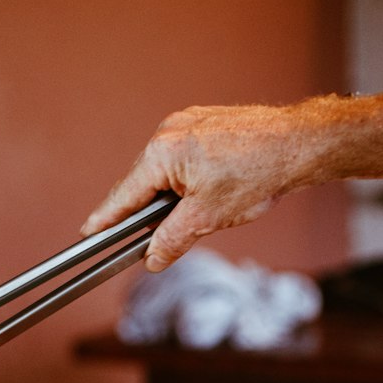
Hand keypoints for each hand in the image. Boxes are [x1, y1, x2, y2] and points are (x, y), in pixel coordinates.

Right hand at [82, 103, 323, 270]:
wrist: (296, 144)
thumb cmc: (256, 173)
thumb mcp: (207, 217)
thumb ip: (171, 239)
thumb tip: (152, 258)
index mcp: (162, 153)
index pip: (123, 195)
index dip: (105, 219)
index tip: (87, 234)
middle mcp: (168, 132)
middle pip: (141, 184)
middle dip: (144, 214)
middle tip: (144, 242)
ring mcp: (186, 124)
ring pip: (163, 174)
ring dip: (169, 200)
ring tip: (195, 216)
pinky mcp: (203, 125)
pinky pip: (181, 160)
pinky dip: (185, 183)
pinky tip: (204, 197)